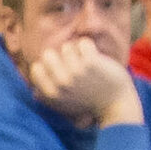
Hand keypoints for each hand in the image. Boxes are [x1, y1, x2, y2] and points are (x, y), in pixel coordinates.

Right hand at [26, 38, 143, 128]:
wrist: (116, 105)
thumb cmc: (89, 105)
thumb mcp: (63, 106)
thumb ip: (48, 98)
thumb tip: (34, 93)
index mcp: (51, 94)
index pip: (36, 68)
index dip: (47, 66)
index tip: (60, 70)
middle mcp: (60, 83)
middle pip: (47, 54)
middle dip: (60, 57)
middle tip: (73, 64)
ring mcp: (75, 72)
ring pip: (66, 47)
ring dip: (76, 51)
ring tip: (85, 61)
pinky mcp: (90, 63)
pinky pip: (83, 43)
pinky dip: (88, 47)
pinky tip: (93, 55)